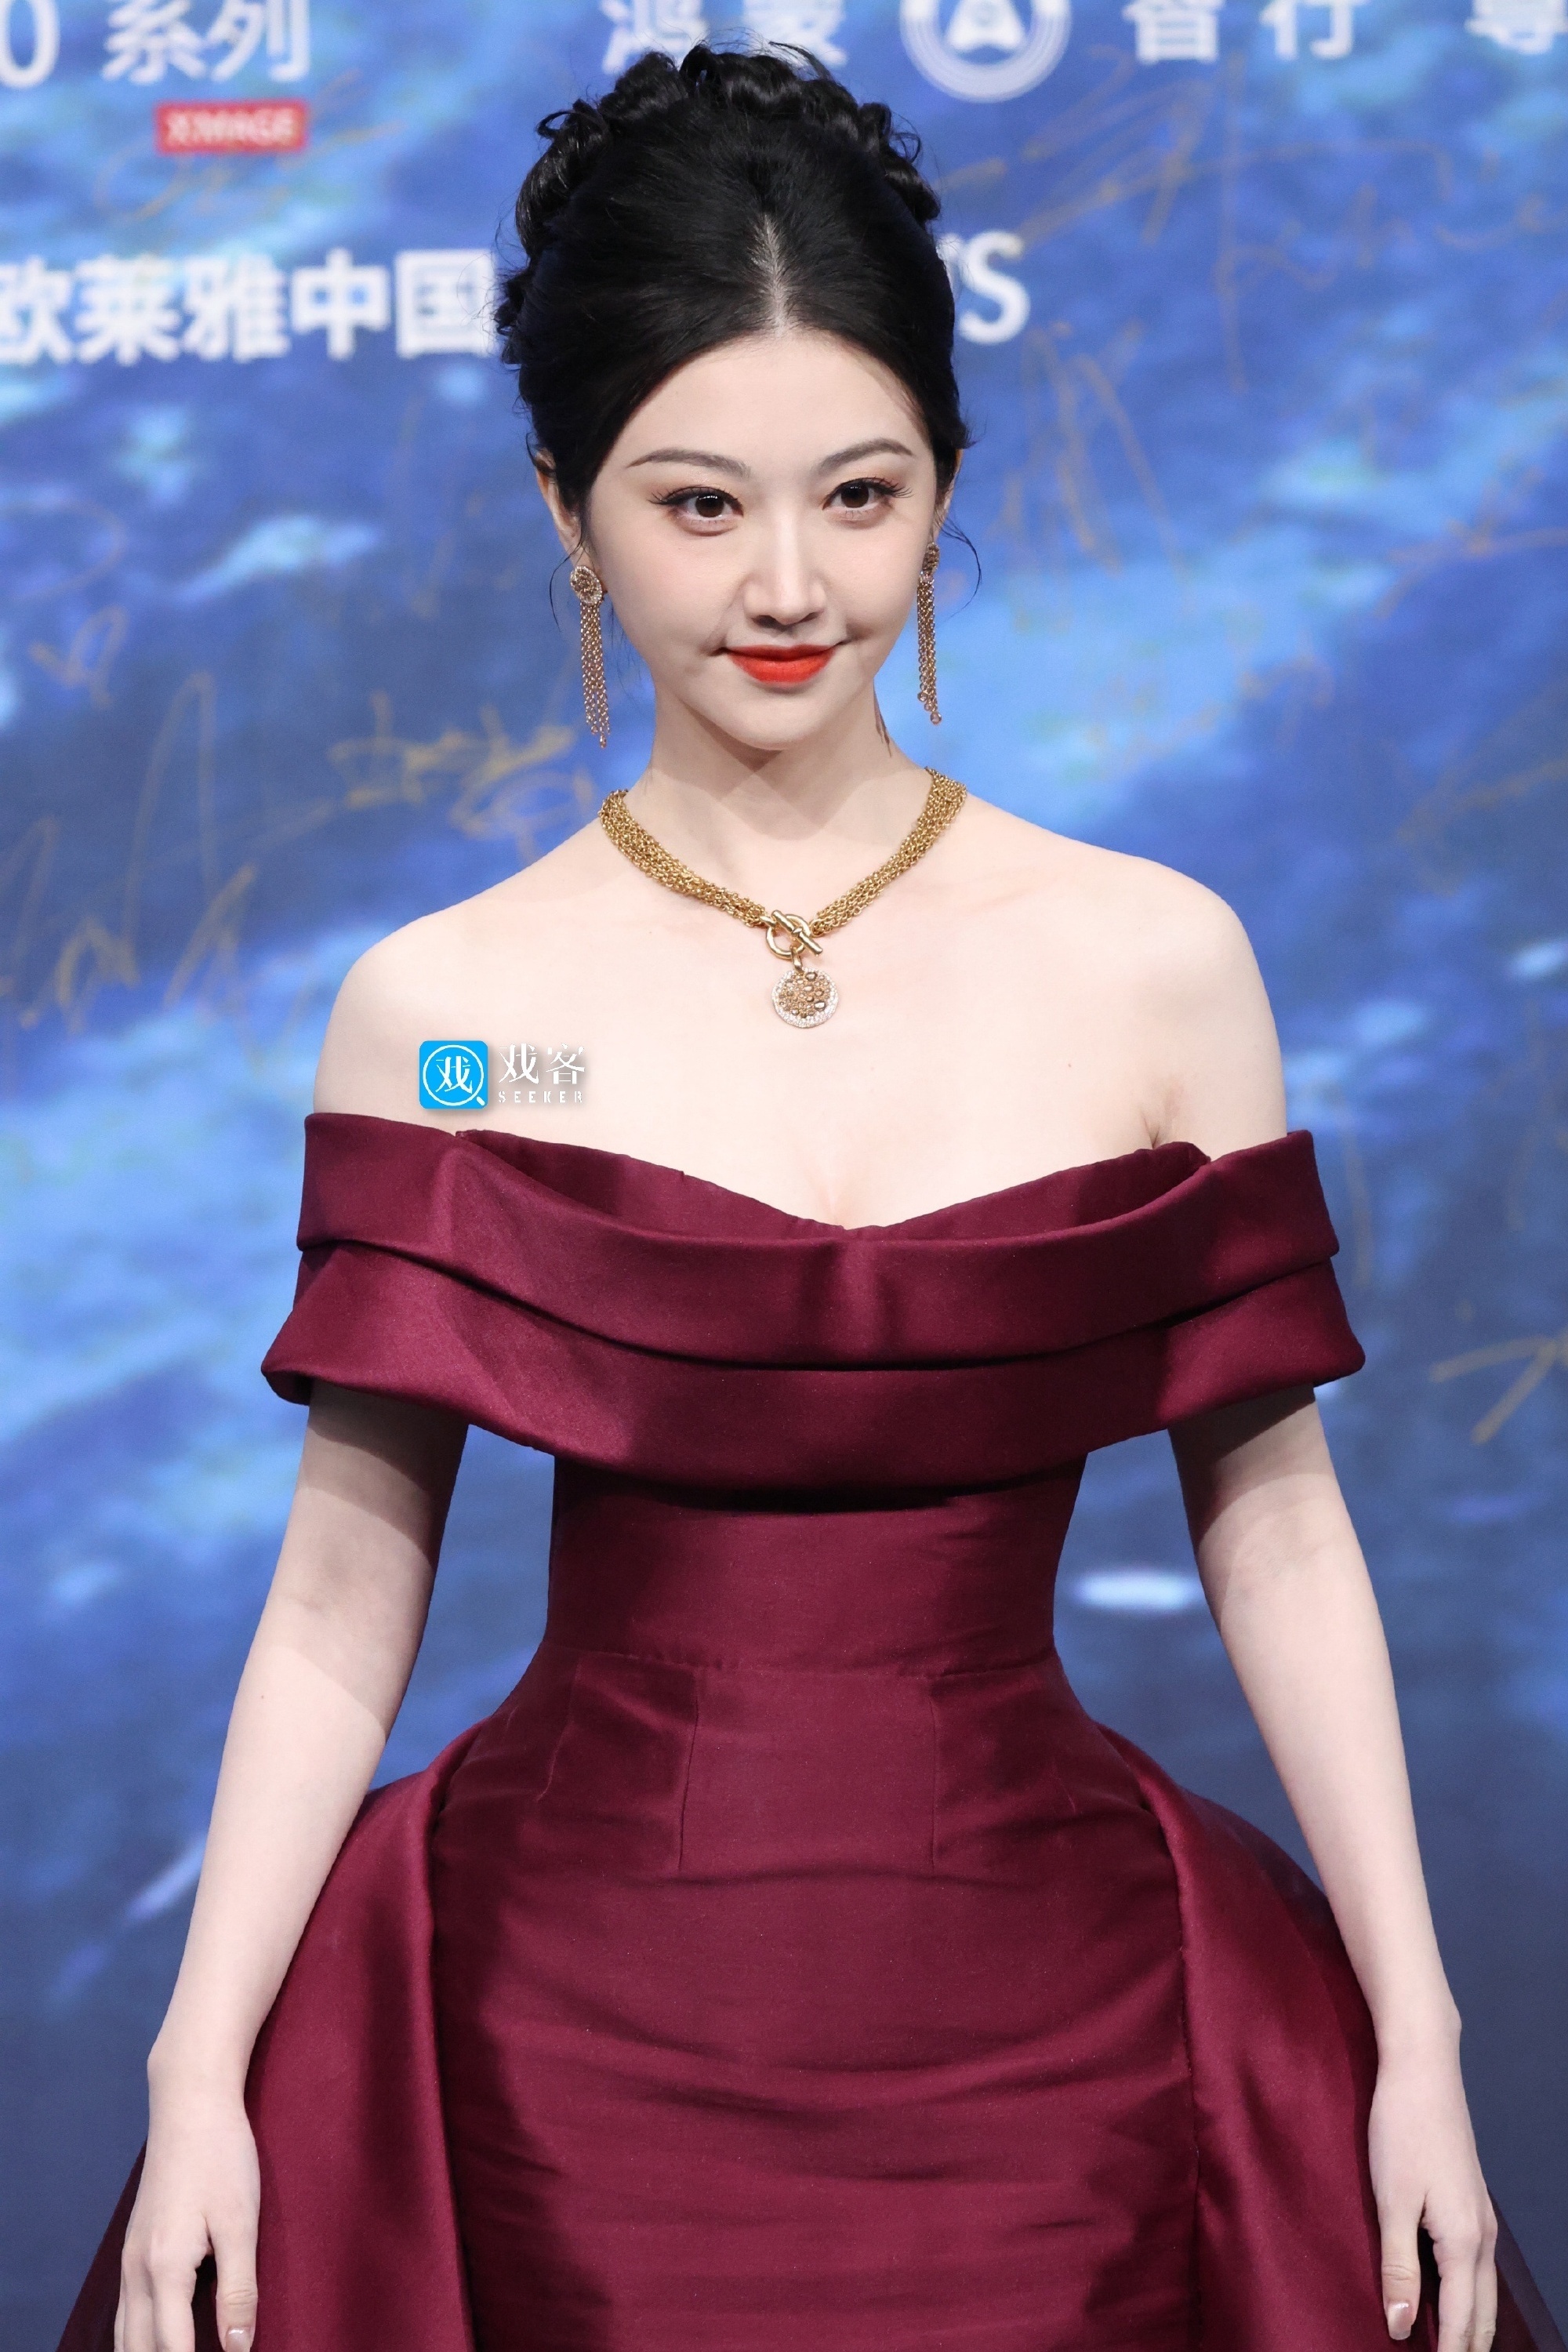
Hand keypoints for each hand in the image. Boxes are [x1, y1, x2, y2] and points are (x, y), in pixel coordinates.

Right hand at [114, 2086, 258, 2351]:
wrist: (190, 2104)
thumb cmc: (222, 2157)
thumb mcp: (241, 2222)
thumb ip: (240, 2289)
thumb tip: (240, 2349)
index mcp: (165, 2268)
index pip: (173, 2349)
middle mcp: (136, 2270)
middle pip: (138, 2349)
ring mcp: (129, 2258)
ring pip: (125, 2333)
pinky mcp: (133, 2247)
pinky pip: (126, 2310)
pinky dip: (137, 2336)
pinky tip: (158, 2338)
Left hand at [1369, 2041, 1496, 2350]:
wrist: (1423, 2069)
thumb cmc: (1401, 2130)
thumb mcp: (1391, 2201)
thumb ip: (1396, 2266)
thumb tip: (1399, 2326)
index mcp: (1464, 2242)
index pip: (1460, 2322)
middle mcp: (1483, 2236)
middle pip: (1481, 2315)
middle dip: (1467, 2349)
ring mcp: (1481, 2218)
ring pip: (1482, 2292)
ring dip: (1469, 2326)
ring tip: (1449, 2349)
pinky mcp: (1470, 2203)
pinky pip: (1476, 2268)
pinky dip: (1467, 2297)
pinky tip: (1449, 2300)